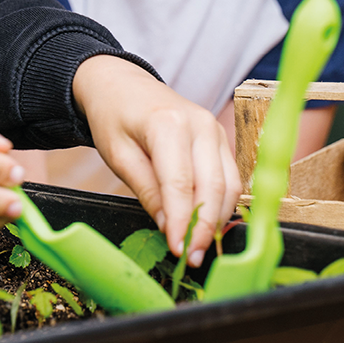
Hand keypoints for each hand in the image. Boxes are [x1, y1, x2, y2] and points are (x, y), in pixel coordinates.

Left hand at [74, 54, 237, 266]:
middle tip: (192, 258)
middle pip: (213, 186)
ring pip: (230, 184)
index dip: (183, 221)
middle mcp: (201, 125)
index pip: (181, 183)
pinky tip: (207, 224)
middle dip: (204, 227)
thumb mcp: (117, 154)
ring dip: (218, 220)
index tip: (178, 250)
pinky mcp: (220, 139)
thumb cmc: (113, 117)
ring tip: (199, 247)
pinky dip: (222, 203)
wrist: (121, 84)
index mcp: (168, 125)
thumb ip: (145, 189)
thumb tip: (170, 227)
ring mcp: (215, 130)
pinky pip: (230, 177)